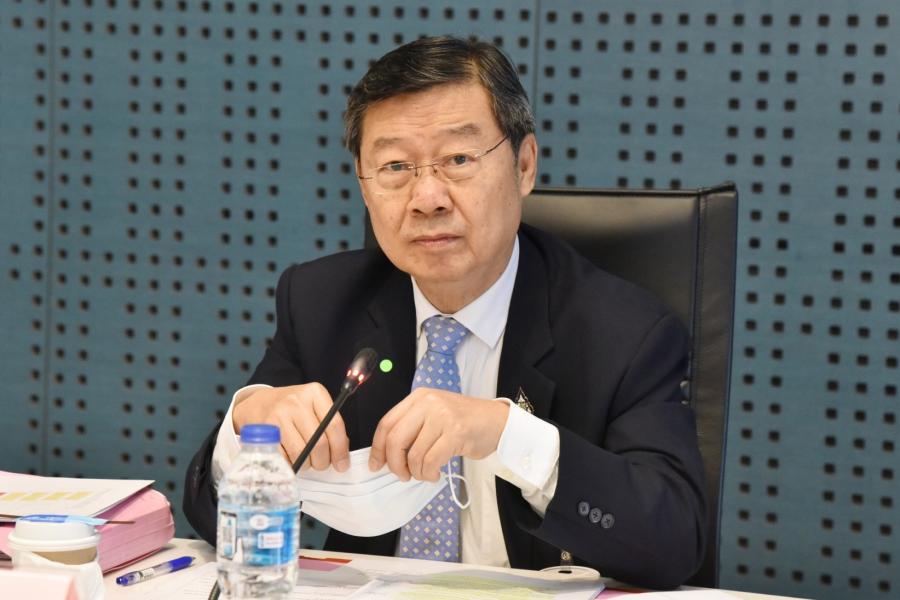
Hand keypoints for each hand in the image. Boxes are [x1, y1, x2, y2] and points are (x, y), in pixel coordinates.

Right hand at [232, 383, 349, 471]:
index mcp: (315, 393)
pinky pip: (284, 457)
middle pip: (319, 442)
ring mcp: (279, 415)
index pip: (335, 425)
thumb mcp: (313, 407)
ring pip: (302, 452)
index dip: (340, 450)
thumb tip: (341, 455)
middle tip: (322, 464)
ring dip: (307, 464)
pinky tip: (292, 457)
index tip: (342, 464)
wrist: (259, 404)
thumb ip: (329, 426)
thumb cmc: (292, 408)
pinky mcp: (266, 430)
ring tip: (306, 460)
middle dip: (323, 461)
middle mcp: (297, 401)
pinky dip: (291, 463)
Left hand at [369, 388, 509, 481]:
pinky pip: (431, 461)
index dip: (378, 448)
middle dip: (395, 464)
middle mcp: (428, 403)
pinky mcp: (455, 433)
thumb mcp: (434, 415)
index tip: (376, 464)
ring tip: (425, 473)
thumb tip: (387, 455)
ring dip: (416, 472)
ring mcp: (442, 417)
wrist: (497, 421)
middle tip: (402, 474)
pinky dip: (429, 473)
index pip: (387, 423)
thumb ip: (412, 428)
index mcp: (418, 397)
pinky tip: (435, 474)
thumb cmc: (465, 422)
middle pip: (395, 439)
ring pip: (414, 454)